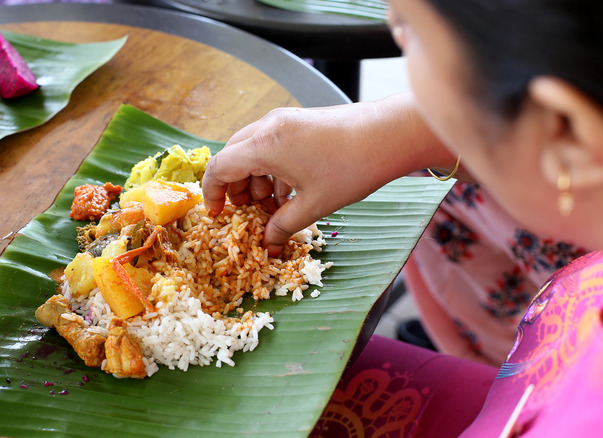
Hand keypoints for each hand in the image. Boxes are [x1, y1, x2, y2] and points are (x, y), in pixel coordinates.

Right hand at [202, 94, 450, 254]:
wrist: (390, 134)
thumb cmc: (353, 167)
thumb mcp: (314, 205)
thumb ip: (283, 225)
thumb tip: (268, 244)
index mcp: (264, 145)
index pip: (219, 167)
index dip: (213, 193)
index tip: (218, 214)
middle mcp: (268, 127)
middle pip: (233, 157)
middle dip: (235, 187)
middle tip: (247, 213)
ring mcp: (285, 121)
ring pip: (253, 151)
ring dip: (255, 179)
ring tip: (272, 207)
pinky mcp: (299, 122)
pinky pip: (272, 145)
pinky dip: (272, 169)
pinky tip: (289, 192)